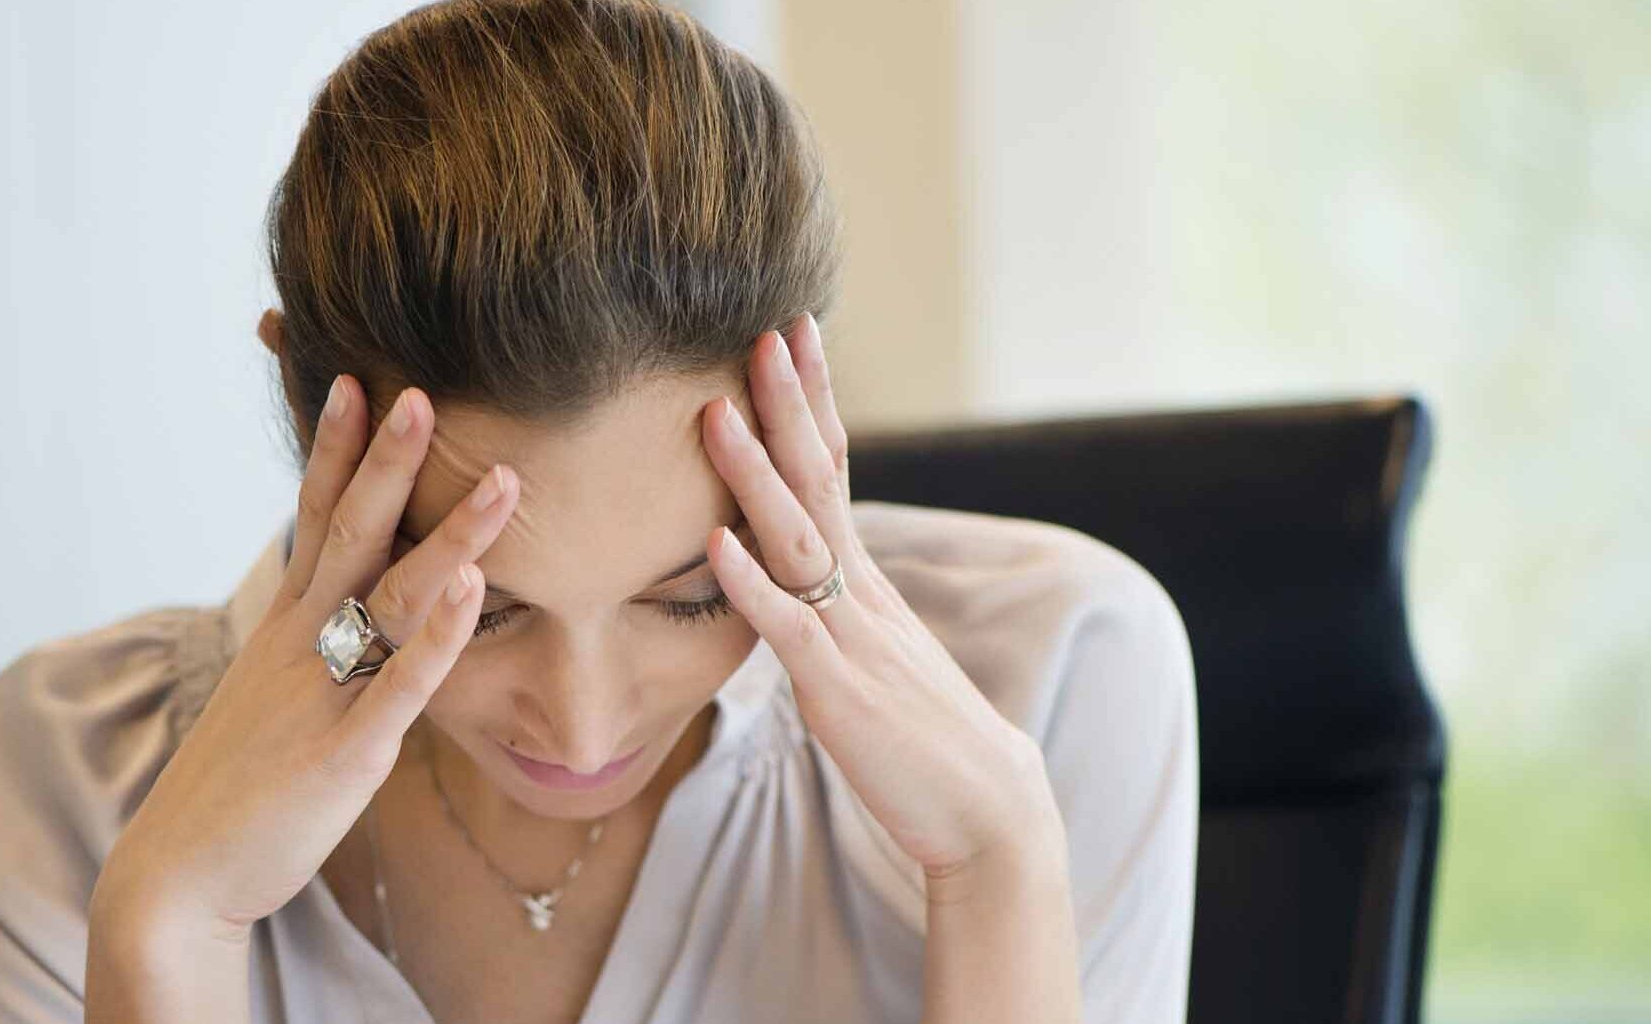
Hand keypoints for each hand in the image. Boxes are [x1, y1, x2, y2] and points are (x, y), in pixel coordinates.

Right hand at [92, 377, 517, 938]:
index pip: (314, 519)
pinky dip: (437, 637)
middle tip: (420, 392)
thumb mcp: (275, 699)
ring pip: (392, 598)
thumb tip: (360, 615)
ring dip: (449, 536)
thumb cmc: (237, 787)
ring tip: (502, 481)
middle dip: (386, 460)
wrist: (178, 877)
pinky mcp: (345, 754)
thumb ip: (317, 650)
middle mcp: (301, 647)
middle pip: (351, 535)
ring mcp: (323, 695)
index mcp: (285, 630)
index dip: (335, 450)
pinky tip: (470, 591)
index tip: (354, 380)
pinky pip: (399, 686)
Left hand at [697, 313, 1065, 881]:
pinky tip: (716, 543)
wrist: (988, 811)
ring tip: (715, 411)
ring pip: (796, 539)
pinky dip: (750, 584)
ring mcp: (849, 638)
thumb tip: (789, 576)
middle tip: (767, 329)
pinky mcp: (837, 691)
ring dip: (754, 473)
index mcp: (862, 582)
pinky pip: (787, 629)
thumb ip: (830, 610)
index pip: (834, 470)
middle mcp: (858, 593)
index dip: (811, 402)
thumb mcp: (870, 655)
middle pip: (818, 480)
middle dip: (790, 403)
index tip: (792, 333)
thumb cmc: (921, 738)